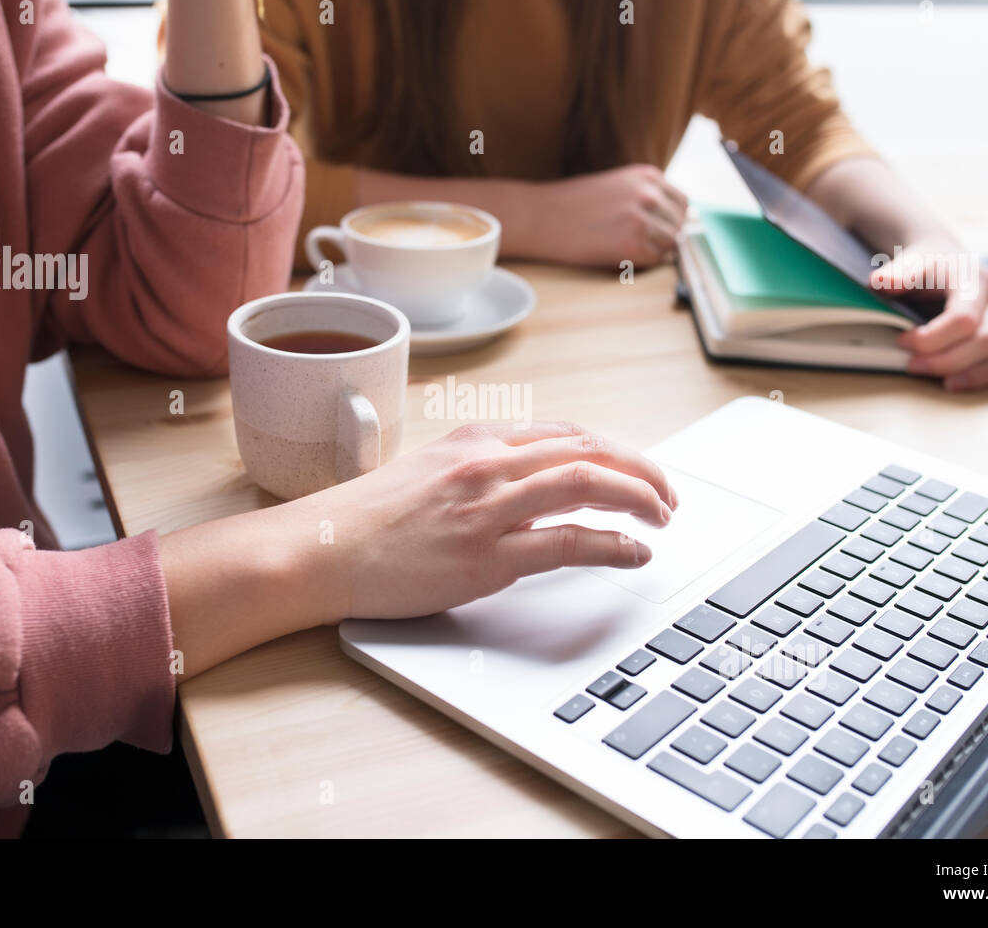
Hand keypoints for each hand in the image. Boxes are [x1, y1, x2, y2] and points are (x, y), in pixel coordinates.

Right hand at [161, 422, 677, 676]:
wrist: (320, 550)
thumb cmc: (364, 520)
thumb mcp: (426, 472)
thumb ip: (477, 469)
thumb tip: (524, 481)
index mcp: (474, 441)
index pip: (565, 432)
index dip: (614, 450)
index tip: (636, 468)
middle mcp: (487, 464)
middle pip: (588, 449)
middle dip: (641, 469)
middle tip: (668, 494)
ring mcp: (487, 507)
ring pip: (587, 482)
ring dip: (639, 497)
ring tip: (663, 516)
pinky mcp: (485, 555)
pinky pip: (568, 540)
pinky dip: (613, 543)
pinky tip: (634, 551)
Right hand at [530, 164, 688, 268]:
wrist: (539, 216)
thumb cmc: (572, 204)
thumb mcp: (617, 186)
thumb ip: (645, 197)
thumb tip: (672, 222)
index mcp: (647, 175)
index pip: (683, 203)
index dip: (673, 221)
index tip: (659, 231)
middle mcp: (649, 194)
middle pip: (680, 225)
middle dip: (666, 238)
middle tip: (640, 246)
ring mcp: (642, 219)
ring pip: (671, 245)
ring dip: (654, 252)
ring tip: (627, 250)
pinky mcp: (632, 244)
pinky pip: (655, 261)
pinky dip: (642, 263)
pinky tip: (620, 257)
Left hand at [871, 240, 987, 389]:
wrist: (950, 262)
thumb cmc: (931, 267)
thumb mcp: (912, 262)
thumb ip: (898, 272)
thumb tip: (881, 281)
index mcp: (976, 279)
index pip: (964, 317)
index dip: (932, 338)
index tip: (902, 341)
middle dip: (947, 360)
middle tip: (912, 365)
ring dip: (974, 374)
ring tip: (942, 383)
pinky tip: (962, 381)